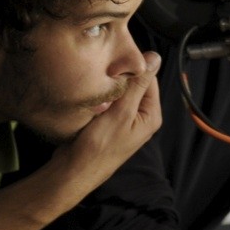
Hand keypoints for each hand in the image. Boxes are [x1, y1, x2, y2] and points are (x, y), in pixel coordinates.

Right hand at [52, 51, 163, 192]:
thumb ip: (138, 85)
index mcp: (151, 115)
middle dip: (120, 77)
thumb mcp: (121, 112)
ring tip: (97, 83)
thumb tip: (155, 58)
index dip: (134, 67)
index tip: (117, 60)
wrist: (74, 171)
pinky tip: (92, 94)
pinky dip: (101, 95)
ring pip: (119, 91)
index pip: (149, 78)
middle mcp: (141, 117)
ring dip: (109, 86)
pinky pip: (109, 100)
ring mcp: (124, 120)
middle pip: (134, 84)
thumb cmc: (99, 146)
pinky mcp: (109, 122)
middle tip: (103, 73)